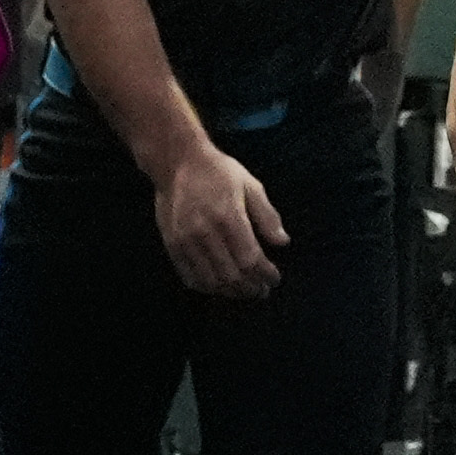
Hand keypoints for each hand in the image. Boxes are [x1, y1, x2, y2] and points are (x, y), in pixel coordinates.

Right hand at [153, 139, 287, 303]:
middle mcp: (206, 233)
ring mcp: (186, 241)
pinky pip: (190, 276)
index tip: (274, 279)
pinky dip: (207, 287)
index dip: (265, 274)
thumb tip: (283, 242)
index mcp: (229, 217)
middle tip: (262, 291)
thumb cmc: (218, 172)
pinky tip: (219, 287)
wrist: (177, 162)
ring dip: (230, 292)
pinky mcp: (172, 245)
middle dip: (250, 288)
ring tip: (244, 292)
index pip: (250, 259)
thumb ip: (267, 216)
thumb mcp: (250, 185)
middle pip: (231, 275)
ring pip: (211, 280)